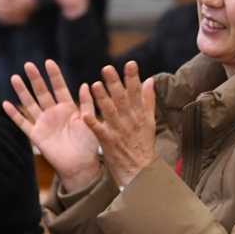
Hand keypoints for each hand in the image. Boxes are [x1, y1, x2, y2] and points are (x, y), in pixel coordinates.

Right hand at [4, 59, 101, 191]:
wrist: (81, 165)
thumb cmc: (89, 144)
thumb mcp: (91, 121)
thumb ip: (87, 104)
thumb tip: (85, 84)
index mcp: (68, 108)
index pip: (59, 88)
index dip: (54, 76)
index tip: (48, 62)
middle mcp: (53, 113)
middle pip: (42, 92)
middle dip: (35, 79)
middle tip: (28, 65)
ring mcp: (43, 123)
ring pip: (30, 104)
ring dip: (22, 92)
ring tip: (14, 78)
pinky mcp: (36, 135)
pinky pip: (23, 123)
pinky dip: (14, 114)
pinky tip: (5, 104)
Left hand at [84, 62, 157, 188]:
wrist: (142, 170)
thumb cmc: (143, 144)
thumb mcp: (149, 121)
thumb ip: (148, 99)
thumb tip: (150, 79)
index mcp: (139, 114)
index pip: (135, 92)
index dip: (132, 77)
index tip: (129, 63)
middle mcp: (130, 120)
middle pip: (122, 99)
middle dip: (115, 83)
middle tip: (107, 68)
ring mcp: (119, 131)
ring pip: (110, 112)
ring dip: (103, 99)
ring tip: (95, 85)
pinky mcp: (109, 143)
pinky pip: (100, 131)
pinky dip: (93, 123)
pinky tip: (85, 115)